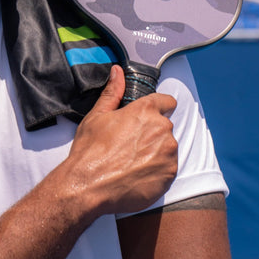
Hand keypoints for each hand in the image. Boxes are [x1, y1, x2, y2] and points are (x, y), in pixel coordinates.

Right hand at [63, 65, 177, 216]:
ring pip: (167, 147)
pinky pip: (168, 168)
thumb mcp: (97, 115)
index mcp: (145, 111)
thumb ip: (113, 92)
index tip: (148, 117)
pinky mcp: (169, 175)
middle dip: (151, 132)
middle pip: (164, 126)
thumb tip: (118, 71)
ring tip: (131, 161)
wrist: (88, 187)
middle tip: (129, 144)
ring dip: (155, 152)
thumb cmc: (90, 151)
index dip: (157, 108)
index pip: (167, 101)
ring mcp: (168, 153)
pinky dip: (157, 171)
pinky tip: (137, 174)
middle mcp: (161, 129)